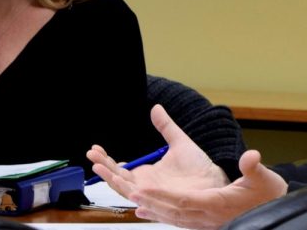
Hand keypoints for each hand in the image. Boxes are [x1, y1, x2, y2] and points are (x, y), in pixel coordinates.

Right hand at [86, 104, 229, 202]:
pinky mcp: (157, 200)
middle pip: (117, 177)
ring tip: (98, 165)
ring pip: (122, 187)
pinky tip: (116, 179)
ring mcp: (150, 194)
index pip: (120, 167)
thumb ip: (166, 126)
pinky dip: (125, 188)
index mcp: (147, 173)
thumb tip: (156, 107)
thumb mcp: (179, 141)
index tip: (96, 148)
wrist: (214, 181)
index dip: (107, 159)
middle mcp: (145, 185)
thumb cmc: (199, 167)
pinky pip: (137, 196)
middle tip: (91, 154)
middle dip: (103, 166)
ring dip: (109, 176)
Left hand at [129, 149, 288, 229]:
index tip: (144, 189)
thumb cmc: (268, 195)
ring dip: (155, 209)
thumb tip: (251, 156)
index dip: (163, 197)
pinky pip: (180, 220)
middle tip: (131, 192)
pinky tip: (149, 212)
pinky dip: (163, 215)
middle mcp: (208, 217)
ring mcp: (206, 222)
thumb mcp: (264, 178)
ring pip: (175, 217)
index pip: (184, 201)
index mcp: (218, 204)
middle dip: (152, 202)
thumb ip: (254, 167)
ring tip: (135, 201)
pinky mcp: (206, 222)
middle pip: (174, 211)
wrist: (276, 213)